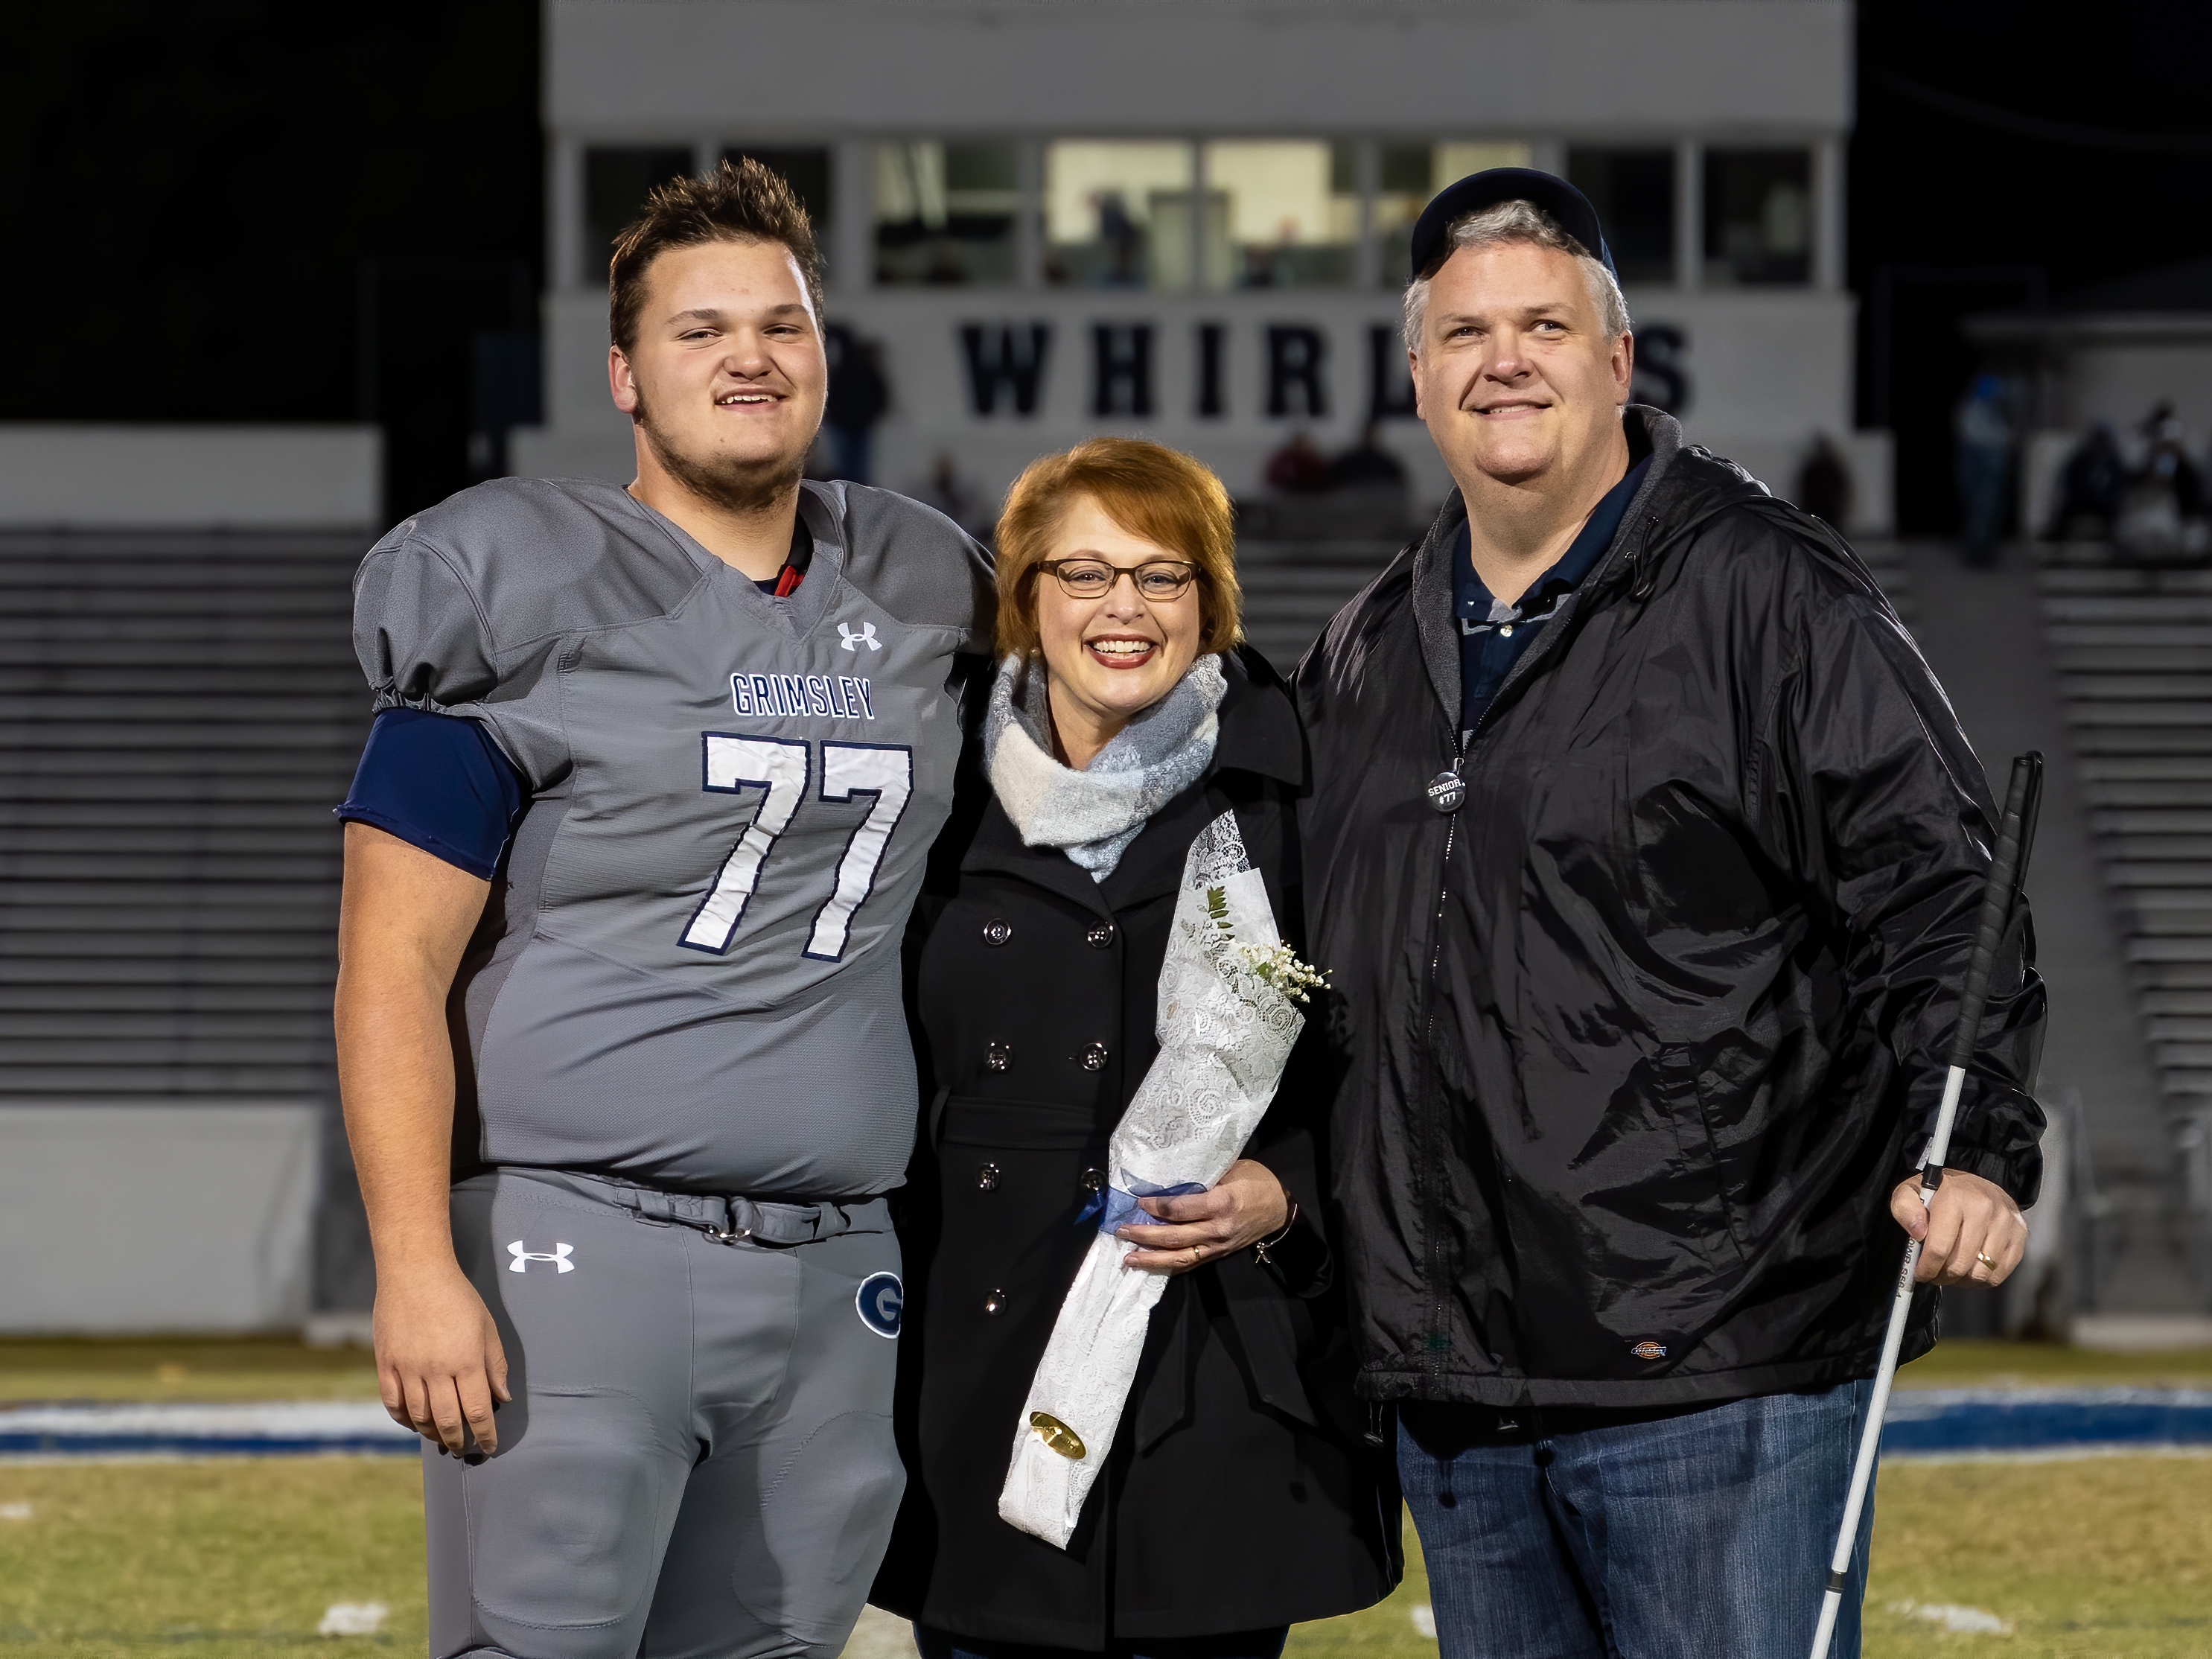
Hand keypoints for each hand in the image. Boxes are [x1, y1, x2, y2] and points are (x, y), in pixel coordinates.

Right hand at [373, 1261, 511, 1455]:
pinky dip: (404, 1419)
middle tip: (463, 1449)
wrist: (415, 1272)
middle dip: (458, 1441)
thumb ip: (496, 1364)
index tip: (488, 1446)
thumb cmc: (457, 1296)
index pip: (477, 1411)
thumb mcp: (487, 1327)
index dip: (484, 1434)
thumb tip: (502, 1397)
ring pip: (419, 1417)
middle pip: (448, 1421)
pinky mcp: (386, 1364)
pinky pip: (393, 1403)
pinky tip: (414, 1423)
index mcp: (467, 1361)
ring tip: (442, 1438)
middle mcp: (437, 1370)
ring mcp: (408, 1369)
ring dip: (432, 1433)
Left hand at [1118, 1159, 1290, 1274]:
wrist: (1282, 1205)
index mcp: (1221, 1203)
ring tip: (1129, 1257)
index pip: (1180, 1210)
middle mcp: (1218, 1229)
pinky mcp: (1220, 1255)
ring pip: (1180, 1257)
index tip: (1138, 1202)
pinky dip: (1169, 1266)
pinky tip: (1152, 1265)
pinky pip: (1191, 1263)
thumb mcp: (1231, 1169)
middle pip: (1174, 1237)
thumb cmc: (1256, 1180)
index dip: (1157, 1207)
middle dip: (1145, 1235)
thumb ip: (1202, 1178)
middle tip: (1121, 1230)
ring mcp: (1219, 1246)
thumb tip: (1168, 1182)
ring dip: (1151, 1258)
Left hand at [1889, 1168, 2026, 1286]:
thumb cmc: (1939, 1194)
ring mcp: (2006, 1222)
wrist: (1974, 1185)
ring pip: (1980, 1273)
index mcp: (1955, 1197)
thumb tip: (1918, 1233)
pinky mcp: (2020, 1235)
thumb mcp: (1911, 1192)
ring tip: (1951, 1270)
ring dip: (1961, 1280)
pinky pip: (1999, 1275)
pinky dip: (1981, 1279)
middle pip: (1960, 1264)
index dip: (1927, 1268)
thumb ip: (1905, 1209)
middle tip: (1934, 1274)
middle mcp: (1985, 1208)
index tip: (1920, 1274)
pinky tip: (1970, 1269)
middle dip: (1942, 1276)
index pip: (1939, 1248)